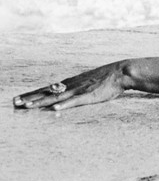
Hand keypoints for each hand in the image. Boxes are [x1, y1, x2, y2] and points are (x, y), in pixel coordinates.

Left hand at [13, 62, 128, 111]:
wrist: (121, 72)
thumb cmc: (107, 78)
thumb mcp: (89, 81)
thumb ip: (78, 87)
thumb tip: (71, 93)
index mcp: (71, 83)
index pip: (47, 89)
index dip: (33, 94)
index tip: (19, 98)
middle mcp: (71, 85)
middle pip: (47, 93)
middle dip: (30, 98)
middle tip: (15, 103)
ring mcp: (79, 90)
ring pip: (56, 97)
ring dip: (41, 102)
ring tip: (27, 106)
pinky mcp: (89, 95)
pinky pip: (74, 101)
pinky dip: (64, 105)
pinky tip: (54, 108)